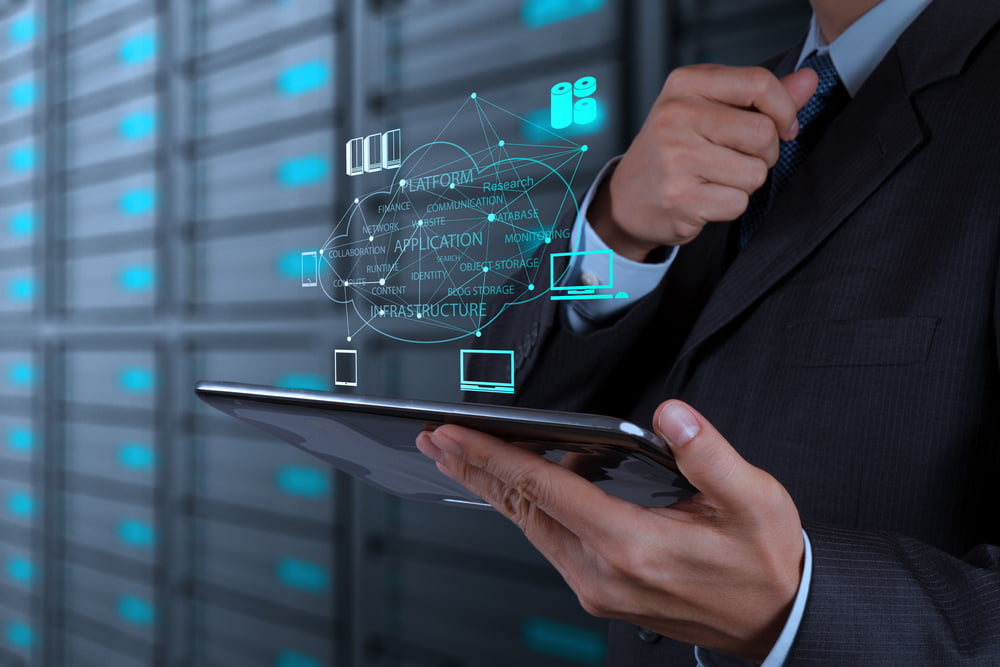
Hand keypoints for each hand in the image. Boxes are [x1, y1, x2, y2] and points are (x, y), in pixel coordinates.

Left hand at [415, 400, 804, 661]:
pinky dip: (526, 506)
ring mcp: (596, 586)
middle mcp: (602, 571)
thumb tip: (671, 416)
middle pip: (520, 509)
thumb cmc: (762, 561)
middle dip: (473, 470)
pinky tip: (521, 483)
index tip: (455, 434)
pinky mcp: (599, 589)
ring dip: (494, 488)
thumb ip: (709, 454)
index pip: (544, 489)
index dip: (493, 456)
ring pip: (529, 526)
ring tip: (461, 456)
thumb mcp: (756, 500)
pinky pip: (549, 539)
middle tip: (436, 440)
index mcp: (632, 544)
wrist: (774, 619)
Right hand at [590, 65, 818, 260]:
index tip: (783, 127)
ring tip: (713, 179)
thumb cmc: (673, 151)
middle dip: (763, 154)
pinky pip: (739, 202)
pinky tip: (704, 198)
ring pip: (755, 173)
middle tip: (736, 159)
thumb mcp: (710, 111)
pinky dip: (729, 206)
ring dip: (745, 183)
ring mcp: (676, 158)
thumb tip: (810, 80)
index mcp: (685, 84)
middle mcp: (675, 115)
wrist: (626, 199)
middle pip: (763, 134)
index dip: (784, 110)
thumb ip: (761, 98)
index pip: (759, 83)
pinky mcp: (681, 197)